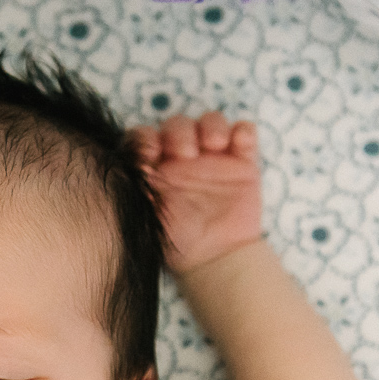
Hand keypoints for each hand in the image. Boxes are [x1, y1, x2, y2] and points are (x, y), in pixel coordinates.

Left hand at [131, 112, 263, 275]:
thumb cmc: (178, 240)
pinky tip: (240, 146)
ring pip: (210, 121)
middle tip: (185, 154)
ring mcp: (214, 156)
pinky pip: (245, 133)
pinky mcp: (242, 161)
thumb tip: (133, 170)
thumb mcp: (152, 218)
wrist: (216, 258)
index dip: (144, 138)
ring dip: (211, 125)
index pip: (144, 137)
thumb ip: (141, 192)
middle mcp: (183, 155)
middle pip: (178, 124)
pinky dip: (243, 131)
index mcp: (156, 165)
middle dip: (179, 132)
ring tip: (214, 144)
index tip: (150, 155)